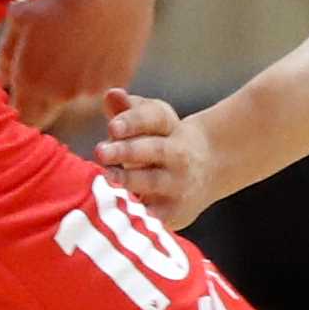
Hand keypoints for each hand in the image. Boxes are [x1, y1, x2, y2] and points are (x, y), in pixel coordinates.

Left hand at [0, 0, 161, 126]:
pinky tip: (91, 42)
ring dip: (66, 84)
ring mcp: (96, 88)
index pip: (21, 117)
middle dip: (38, 99)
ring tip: (69, 44)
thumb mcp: (21, 13)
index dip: (16, 108)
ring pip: (73, 99)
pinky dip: (92, 74)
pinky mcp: (121, 78)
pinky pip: (99, 87)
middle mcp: (65, 93)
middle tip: (40, 64)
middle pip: (45, 113)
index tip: (15, 93)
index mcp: (35, 79)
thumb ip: (8, 53)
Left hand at [96, 91, 226, 231]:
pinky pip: (155, 215)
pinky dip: (138, 214)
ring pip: (154, 181)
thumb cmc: (161, 142)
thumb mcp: (150, 122)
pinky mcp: (175, 211)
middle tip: (100, 152)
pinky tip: (118, 212)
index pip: (154, 118)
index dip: (133, 121)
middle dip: (127, 151)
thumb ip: (127, 111)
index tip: (112, 127)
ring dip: (130, 180)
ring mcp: (179, 183)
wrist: (208, 170)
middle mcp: (178, 153)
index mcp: (169, 126)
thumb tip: (111, 94)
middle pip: (154, 149)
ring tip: (108, 178)